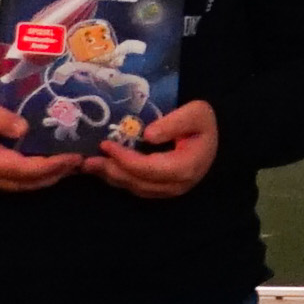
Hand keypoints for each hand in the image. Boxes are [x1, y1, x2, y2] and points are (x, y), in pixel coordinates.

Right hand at [0, 90, 81, 190]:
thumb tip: (25, 129)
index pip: (22, 169)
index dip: (50, 166)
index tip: (72, 157)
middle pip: (26, 183)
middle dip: (55, 175)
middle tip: (80, 162)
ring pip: (23, 185)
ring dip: (49, 177)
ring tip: (72, 165)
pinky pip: (17, 180)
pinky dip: (37, 175)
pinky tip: (52, 164)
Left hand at [88, 99, 220, 198]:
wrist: (215, 139)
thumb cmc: (204, 124)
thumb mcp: (197, 113)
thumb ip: (174, 122)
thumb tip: (147, 134)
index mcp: (185, 167)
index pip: (147, 168)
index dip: (124, 158)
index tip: (105, 144)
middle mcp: (176, 185)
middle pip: (137, 182)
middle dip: (110, 171)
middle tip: (87, 160)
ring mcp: (170, 190)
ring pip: (135, 188)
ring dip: (111, 177)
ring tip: (90, 166)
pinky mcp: (163, 190)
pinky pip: (138, 188)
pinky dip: (120, 179)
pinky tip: (106, 169)